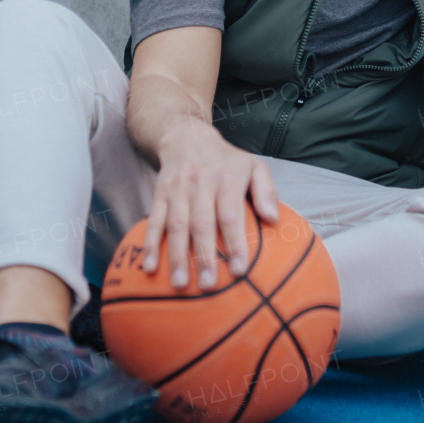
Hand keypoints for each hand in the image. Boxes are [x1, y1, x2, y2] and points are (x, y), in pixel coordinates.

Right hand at [141, 118, 279, 290]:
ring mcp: (178, 189)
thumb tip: (274, 219)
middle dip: (204, 256)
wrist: (187, 137)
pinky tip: (150, 267)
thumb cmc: (227, 161)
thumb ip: (267, 191)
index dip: (235, 243)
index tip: (239, 270)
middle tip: (209, 285)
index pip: (231, 214)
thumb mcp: (254, 166)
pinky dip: (150, 244)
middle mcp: (201, 183)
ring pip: (176, 225)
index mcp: (227, 178)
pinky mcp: (159, 194)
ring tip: (181, 284)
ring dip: (177, 256)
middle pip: (202, 223)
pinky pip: (154, 220)